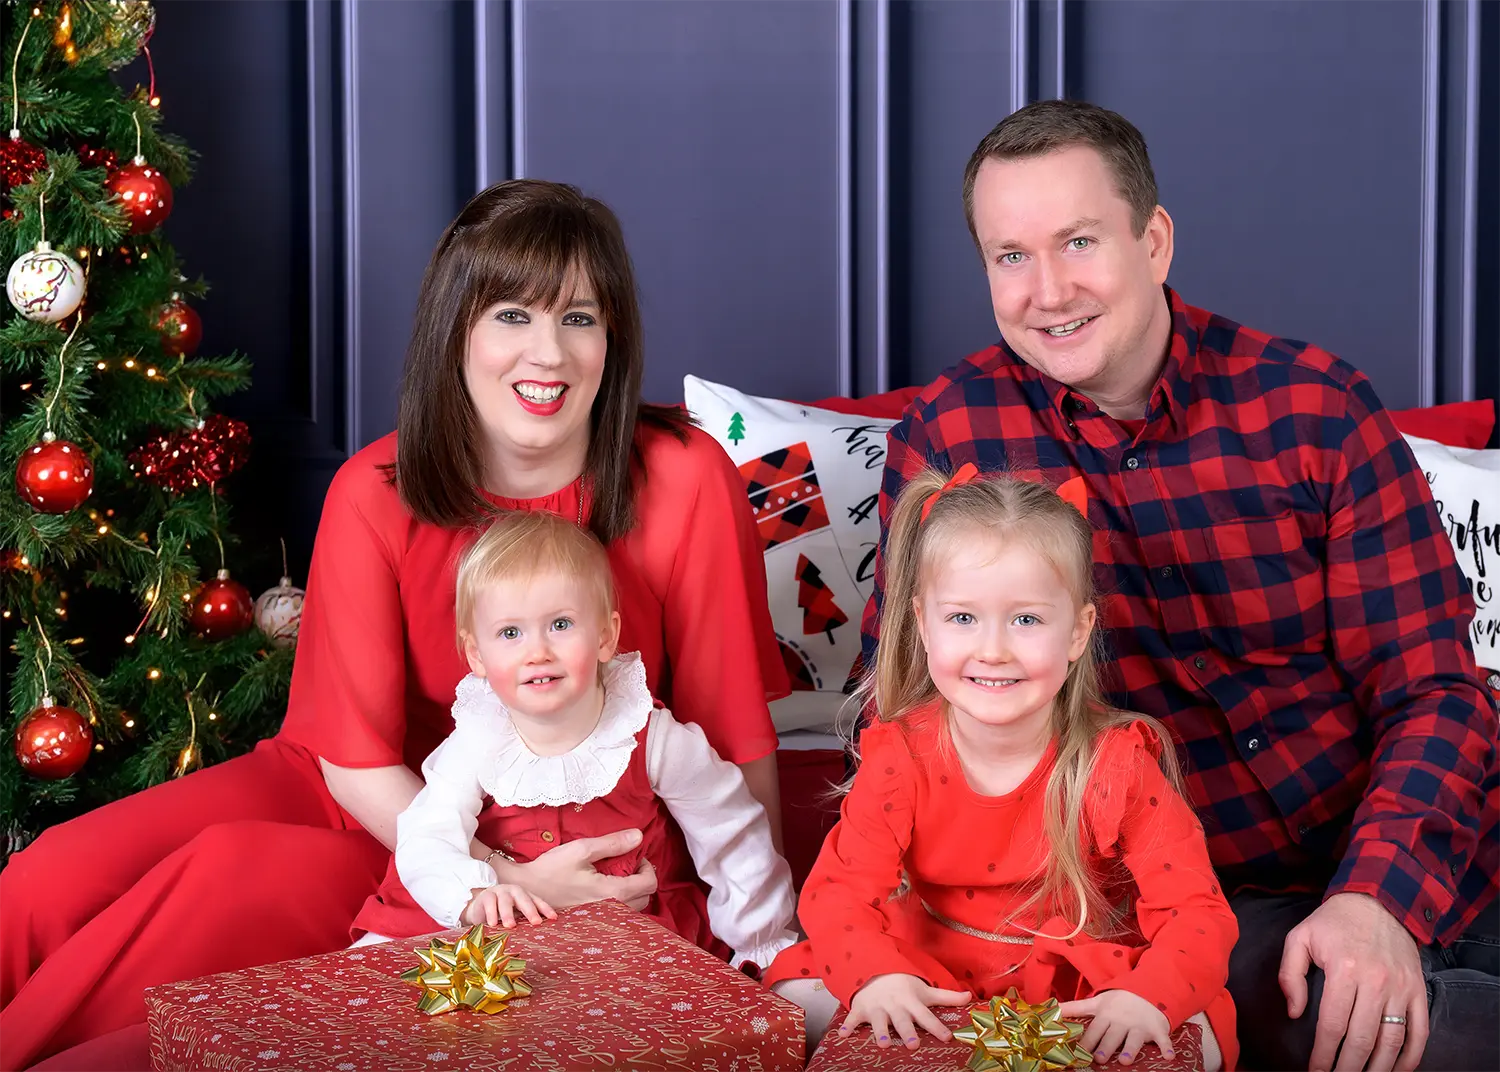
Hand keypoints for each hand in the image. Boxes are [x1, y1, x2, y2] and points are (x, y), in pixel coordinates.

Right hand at [462, 883, 556, 927]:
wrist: (478, 908)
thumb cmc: (502, 914)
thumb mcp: (515, 917)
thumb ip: (524, 922)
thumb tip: (540, 938)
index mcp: (524, 896)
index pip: (537, 901)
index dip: (545, 909)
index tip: (553, 918)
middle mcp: (514, 892)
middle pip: (524, 898)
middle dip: (530, 910)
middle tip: (536, 922)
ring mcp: (500, 892)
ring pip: (506, 901)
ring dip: (508, 913)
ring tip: (511, 926)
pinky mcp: (486, 895)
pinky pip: (490, 903)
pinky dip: (492, 913)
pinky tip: (493, 924)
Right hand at [494, 829, 657, 909]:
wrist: (526, 890)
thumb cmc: (551, 869)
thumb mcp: (581, 849)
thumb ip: (612, 843)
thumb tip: (639, 836)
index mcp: (612, 893)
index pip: (649, 883)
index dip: (648, 866)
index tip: (635, 855)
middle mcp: (611, 910)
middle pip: (645, 897)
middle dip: (642, 877)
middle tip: (627, 863)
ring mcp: (602, 919)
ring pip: (633, 907)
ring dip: (632, 889)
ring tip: (616, 873)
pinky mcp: (593, 921)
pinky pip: (619, 912)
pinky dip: (620, 899)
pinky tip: (604, 886)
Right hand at [838, 973, 971, 1049]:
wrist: (875, 967)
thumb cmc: (903, 984)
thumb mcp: (924, 989)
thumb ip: (947, 996)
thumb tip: (970, 997)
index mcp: (911, 1001)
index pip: (926, 1016)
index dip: (936, 1027)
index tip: (947, 1037)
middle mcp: (894, 1005)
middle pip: (902, 1020)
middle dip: (907, 1031)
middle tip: (913, 1044)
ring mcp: (876, 1007)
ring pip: (879, 1021)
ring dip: (880, 1032)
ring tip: (884, 1045)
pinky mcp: (861, 1008)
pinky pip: (853, 1017)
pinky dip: (847, 1026)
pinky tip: (843, 1036)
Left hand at [1060, 990, 1172, 1065]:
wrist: (1147, 990)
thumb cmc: (1118, 1000)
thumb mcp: (1096, 1001)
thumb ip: (1074, 1008)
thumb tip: (1051, 1009)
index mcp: (1106, 1015)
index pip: (1093, 1029)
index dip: (1085, 1041)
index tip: (1077, 1052)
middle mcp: (1121, 1021)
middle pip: (1112, 1036)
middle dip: (1106, 1046)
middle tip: (1099, 1058)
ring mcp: (1139, 1025)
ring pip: (1134, 1039)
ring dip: (1131, 1049)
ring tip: (1126, 1061)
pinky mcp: (1156, 1029)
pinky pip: (1163, 1039)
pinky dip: (1166, 1047)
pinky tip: (1169, 1056)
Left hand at [1279, 892, 1427, 1071]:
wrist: (1379, 900)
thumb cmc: (1334, 922)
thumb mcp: (1300, 937)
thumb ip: (1290, 975)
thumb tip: (1294, 1012)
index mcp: (1343, 970)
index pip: (1332, 1024)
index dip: (1323, 1054)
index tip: (1315, 1071)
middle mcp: (1375, 982)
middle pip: (1362, 1039)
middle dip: (1348, 1067)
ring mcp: (1401, 988)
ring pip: (1392, 1040)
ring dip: (1378, 1068)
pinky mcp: (1418, 990)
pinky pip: (1419, 1031)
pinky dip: (1410, 1056)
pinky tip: (1396, 1070)